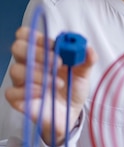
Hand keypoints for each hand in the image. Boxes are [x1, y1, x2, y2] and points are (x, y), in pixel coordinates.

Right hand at [6, 27, 96, 145]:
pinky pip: (11, 92)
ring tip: (58, 83)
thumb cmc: (73, 88)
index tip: (53, 45)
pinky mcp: (18, 99)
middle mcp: (28, 64)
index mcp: (42, 52)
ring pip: (15, 70)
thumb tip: (88, 49)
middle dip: (39, 53)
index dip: (37, 36)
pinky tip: (43, 94)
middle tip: (58, 63)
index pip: (27, 35)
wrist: (72, 111)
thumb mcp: (83, 73)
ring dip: (39, 75)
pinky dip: (29, 91)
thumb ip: (87, 60)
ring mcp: (21, 81)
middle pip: (18, 48)